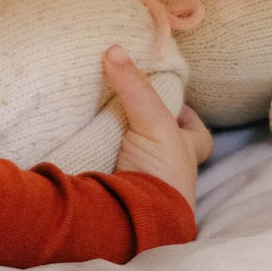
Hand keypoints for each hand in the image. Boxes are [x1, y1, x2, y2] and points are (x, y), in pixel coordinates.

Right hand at [103, 44, 211, 208]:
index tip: (164, 92)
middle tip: (118, 96)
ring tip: (90, 110)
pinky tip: (76, 136)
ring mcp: (136, 181)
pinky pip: (100, 164)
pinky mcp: (108, 188)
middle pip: (159, 141)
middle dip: (142, 123)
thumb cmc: (160, 177)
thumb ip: (136, 88)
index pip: (195, 132)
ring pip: (128, 152)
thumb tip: (114, 49)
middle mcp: (164, 169)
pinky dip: (90, 152)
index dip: (185, 112)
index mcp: (184, 156)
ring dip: (113, 138)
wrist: (131, 222)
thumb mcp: (156, 125)